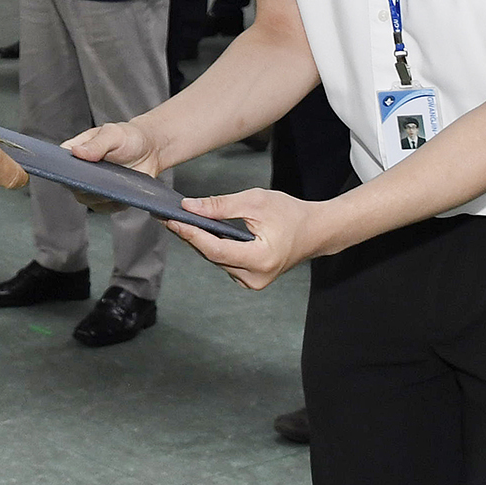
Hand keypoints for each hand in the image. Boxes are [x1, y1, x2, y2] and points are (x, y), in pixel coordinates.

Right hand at [63, 120, 162, 213]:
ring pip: (91, 200)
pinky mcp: (107, 202)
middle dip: (88, 185)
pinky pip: (108, 208)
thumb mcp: (112, 134)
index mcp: (74, 155)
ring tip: (117, 183)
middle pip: (75, 187)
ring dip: (104, 194)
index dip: (66, 171)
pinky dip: (117, 202)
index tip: (77, 172)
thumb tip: (77, 152)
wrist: (148, 149)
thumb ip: (97, 144)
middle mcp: (79, 175)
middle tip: (102, 179)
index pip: (61, 166)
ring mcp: (91, 191)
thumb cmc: (127, 137)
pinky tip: (125, 191)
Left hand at [166, 188, 325, 289]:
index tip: (172, 220)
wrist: (315, 231)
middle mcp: (255, 277)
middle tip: (170, 217)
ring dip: (201, 241)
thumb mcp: (255, 202)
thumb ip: (221, 206)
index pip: (216, 249)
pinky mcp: (251, 279)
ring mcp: (253, 282)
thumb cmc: (291, 214)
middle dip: (192, 236)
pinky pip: (225, 262)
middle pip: (213, 255)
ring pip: (217, 260)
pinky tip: (204, 233)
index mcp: (260, 259)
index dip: (191, 235)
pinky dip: (215, 247)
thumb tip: (189, 207)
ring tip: (183, 222)